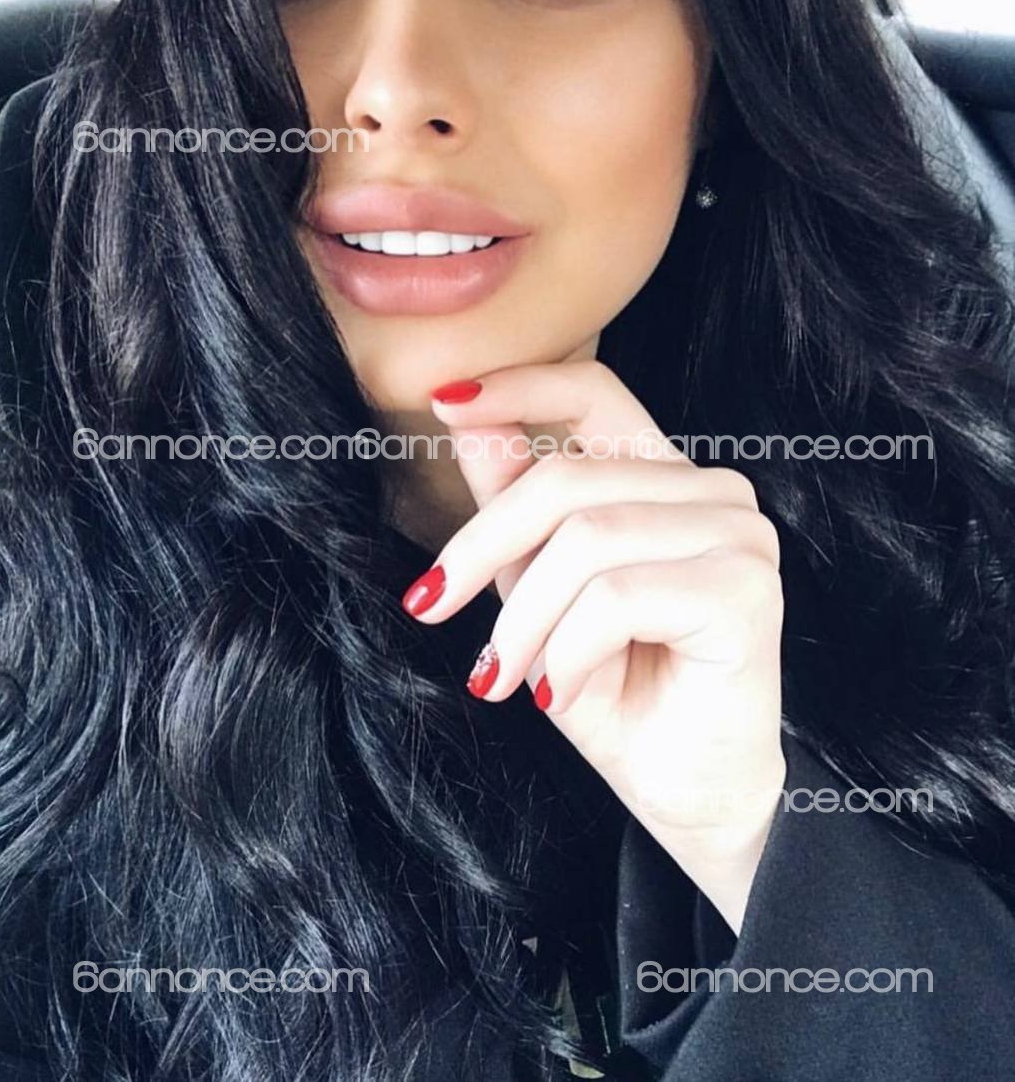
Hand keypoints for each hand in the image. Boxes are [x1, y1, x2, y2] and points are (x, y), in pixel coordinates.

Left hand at [400, 360, 786, 932]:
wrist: (684, 793)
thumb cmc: (615, 690)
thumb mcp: (539, 587)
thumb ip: (514, 501)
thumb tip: (465, 415)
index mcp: (664, 479)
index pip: (594, 392)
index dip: (519, 386)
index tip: (444, 402)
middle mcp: (712, 492)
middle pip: (566, 478)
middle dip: (481, 547)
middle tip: (432, 605)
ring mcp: (738, 535)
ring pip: (585, 541)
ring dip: (524, 621)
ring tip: (506, 677)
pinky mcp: (745, 588)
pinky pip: (616, 597)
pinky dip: (566, 653)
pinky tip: (558, 696)